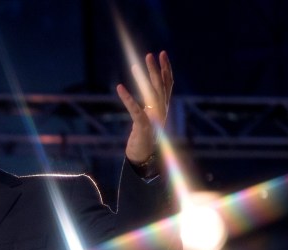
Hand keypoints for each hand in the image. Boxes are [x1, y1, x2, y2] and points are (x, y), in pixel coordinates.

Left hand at [116, 50, 172, 165]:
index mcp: (163, 107)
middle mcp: (161, 111)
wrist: (143, 157)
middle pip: (161, 86)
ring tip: (135, 66)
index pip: (168, 84)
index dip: (166, 69)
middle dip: (156, 69)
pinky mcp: (143, 126)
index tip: (162, 54)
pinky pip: (135, 110)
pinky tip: (120, 88)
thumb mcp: (150, 117)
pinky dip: (128, 98)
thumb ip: (151, 104)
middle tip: (150, 54)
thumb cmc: (145, 136)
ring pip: (151, 95)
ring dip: (143, 79)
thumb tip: (148, 89)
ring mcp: (154, 119)